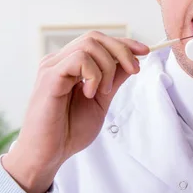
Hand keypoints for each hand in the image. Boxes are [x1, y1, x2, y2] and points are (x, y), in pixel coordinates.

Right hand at [3, 32, 148, 192]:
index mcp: (70, 65)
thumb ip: (113, 80)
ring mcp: (52, 67)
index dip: (123, 43)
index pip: (98, 41)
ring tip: (103, 91)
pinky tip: (90, 93)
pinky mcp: (49, 77)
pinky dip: (93, 74)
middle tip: (134, 70)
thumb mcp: (101, 101)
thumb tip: (132, 62)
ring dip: (107, 67)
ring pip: (89, 45)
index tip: (145, 51)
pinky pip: (78, 59)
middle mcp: (59, 61)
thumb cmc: (68, 131)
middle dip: (121, 50)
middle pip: (95, 37)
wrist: (48, 155)